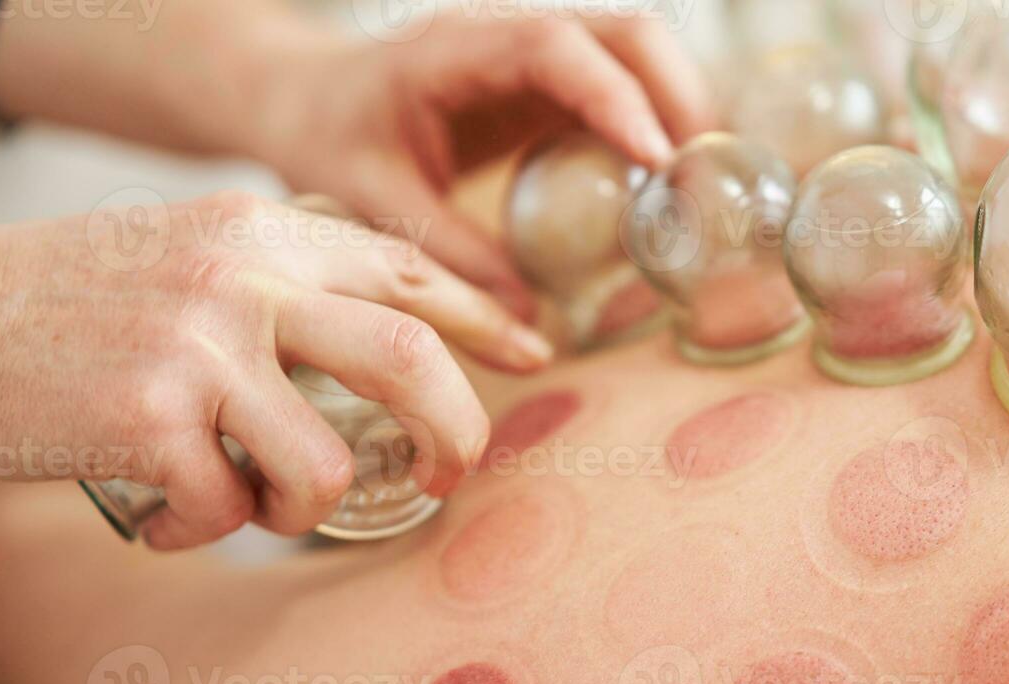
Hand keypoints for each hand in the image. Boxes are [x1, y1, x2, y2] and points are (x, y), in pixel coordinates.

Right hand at [0, 191, 544, 549]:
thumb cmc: (78, 303)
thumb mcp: (193, 256)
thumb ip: (290, 284)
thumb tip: (401, 337)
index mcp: (262, 231)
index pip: (407, 269)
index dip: (484, 318)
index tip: (534, 353)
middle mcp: (240, 277)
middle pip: (407, 361)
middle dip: (454, 434)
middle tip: (443, 477)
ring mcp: (195, 346)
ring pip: (324, 464)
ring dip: (297, 510)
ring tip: (245, 505)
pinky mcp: (145, 420)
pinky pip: (228, 509)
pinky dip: (204, 531)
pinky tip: (164, 518)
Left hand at [253, 9, 715, 319]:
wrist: (304, 98)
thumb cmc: (329, 137)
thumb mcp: (377, 205)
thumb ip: (453, 259)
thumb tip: (524, 326)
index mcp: (454, 51)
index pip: (553, 49)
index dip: (614, 97)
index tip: (658, 159)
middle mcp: (505, 35)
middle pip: (622, 31)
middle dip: (678, 93)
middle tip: (704, 177)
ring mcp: (533, 52)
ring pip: (634, 49)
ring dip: (679, 105)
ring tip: (700, 183)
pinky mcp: (547, 79)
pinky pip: (621, 83)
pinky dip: (656, 123)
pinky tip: (667, 183)